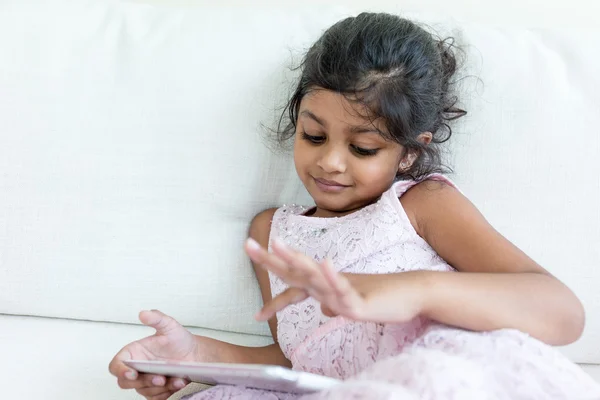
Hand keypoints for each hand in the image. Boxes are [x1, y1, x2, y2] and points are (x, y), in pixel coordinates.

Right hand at [109, 310, 201, 399]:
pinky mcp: (156, 392)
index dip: (120, 370)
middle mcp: (137, 368)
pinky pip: (156, 398)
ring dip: (160, 387)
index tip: (132, 372)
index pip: (116, 365)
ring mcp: (145, 381)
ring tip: (177, 379)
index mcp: (134, 353)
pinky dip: (167, 393)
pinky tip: (178, 383)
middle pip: (126, 382)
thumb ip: (156, 318)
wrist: (195, 354)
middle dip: (143, 381)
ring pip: (143, 390)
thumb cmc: (179, 340)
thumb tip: (143, 313)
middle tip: (160, 378)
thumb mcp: (169, 325)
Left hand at [245, 238, 427, 323]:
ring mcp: (343, 289)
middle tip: (247, 245)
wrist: (411, 294)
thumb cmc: (381, 297)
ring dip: (295, 259)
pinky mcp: (359, 300)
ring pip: (314, 275)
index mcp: (326, 287)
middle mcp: (329, 284)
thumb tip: (321, 308)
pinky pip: (343, 288)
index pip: (295, 289)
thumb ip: (333, 303)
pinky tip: (325, 264)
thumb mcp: (350, 304)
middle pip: (295, 272)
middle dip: (271, 260)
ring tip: (276, 244)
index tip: (256, 315)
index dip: (275, 302)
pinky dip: (333, 276)